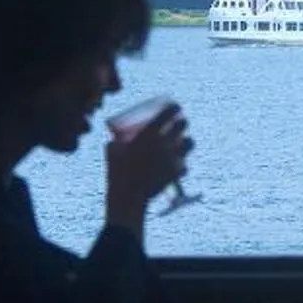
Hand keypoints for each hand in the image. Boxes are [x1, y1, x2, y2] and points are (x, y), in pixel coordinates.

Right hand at [105, 102, 190, 227]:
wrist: (129, 195)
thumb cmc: (117, 172)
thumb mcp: (112, 151)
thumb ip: (117, 143)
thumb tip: (116, 140)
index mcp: (150, 132)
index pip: (170, 112)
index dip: (174, 107)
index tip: (174, 108)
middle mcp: (165, 141)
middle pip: (182, 124)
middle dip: (182, 122)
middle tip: (178, 124)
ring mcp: (173, 157)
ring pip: (190, 143)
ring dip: (187, 141)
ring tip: (183, 142)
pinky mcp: (176, 173)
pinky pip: (185, 165)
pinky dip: (182, 164)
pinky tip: (179, 164)